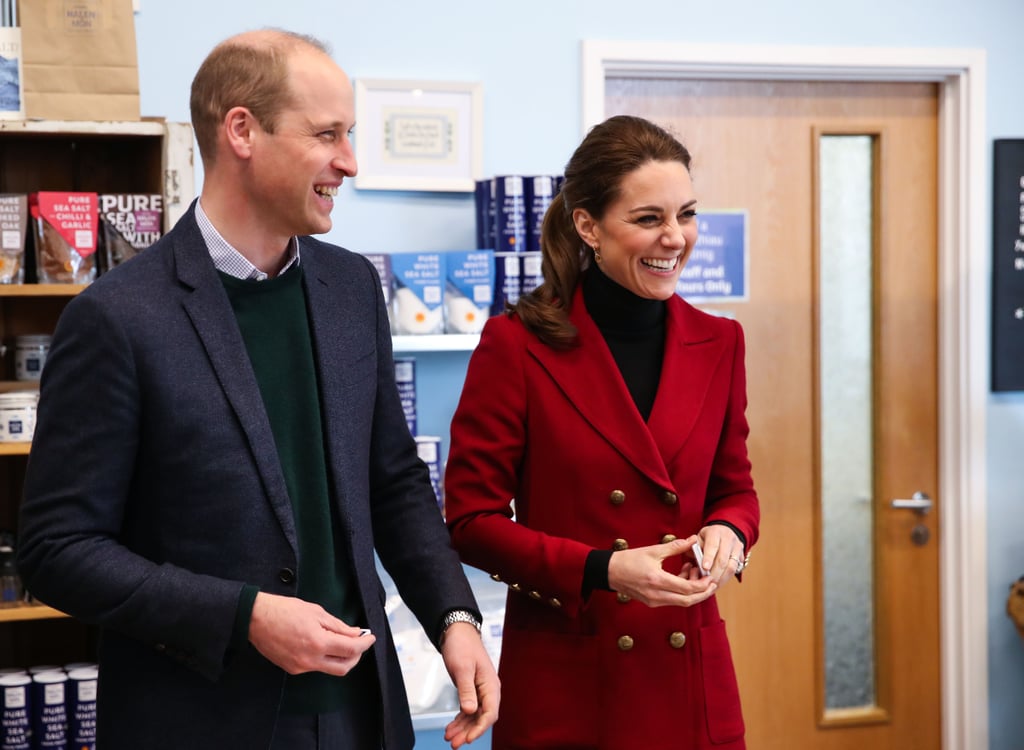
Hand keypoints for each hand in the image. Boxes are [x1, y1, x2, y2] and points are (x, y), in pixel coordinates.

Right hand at [248, 592, 374, 675]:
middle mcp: (310, 660)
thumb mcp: (316, 612)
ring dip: (341, 658)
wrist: (256, 619)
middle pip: (344, 667)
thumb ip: (338, 626)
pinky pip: (315, 667)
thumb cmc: (284, 610)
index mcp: (318, 643)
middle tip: (360, 642)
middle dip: (356, 656)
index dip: (364, 644)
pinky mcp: (292, 669)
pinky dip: (325, 658)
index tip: (370, 637)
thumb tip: (355, 633)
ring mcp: (300, 667)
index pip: (351, 649)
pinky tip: (324, 645)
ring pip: (330, 668)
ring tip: (343, 642)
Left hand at [441, 622, 499, 747]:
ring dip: (462, 728)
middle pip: (481, 718)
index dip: (480, 728)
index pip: (490, 713)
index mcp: (490, 685)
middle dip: (468, 732)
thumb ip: (466, 690)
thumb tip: (469, 711)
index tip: (468, 739)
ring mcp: (480, 691)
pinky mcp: (471, 690)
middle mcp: (488, 690)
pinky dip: (459, 720)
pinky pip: (468, 710)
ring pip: (473, 716)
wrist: (457, 632)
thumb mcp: (462, 668)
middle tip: (454, 743)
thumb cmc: (462, 646)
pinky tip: (451, 727)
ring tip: (449, 738)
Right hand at [608, 536, 716, 607]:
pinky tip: (682, 575)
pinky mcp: (652, 602)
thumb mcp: (653, 551)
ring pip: (681, 602)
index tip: (710, 577)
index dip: (702, 584)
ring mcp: (654, 601)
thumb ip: (675, 547)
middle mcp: (656, 595)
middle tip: (711, 582)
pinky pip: (672, 599)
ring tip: (693, 572)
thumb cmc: (628, 560)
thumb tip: (693, 540)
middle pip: (688, 601)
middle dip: (703, 593)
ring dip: (691, 590)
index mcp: (657, 581)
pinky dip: (681, 591)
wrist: (609, 572)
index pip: (687, 589)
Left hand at [694, 525, 745, 584]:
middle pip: (723, 558)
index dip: (709, 558)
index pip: (712, 545)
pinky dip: (727, 578)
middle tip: (706, 582)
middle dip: (714, 572)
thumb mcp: (698, 539)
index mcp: (715, 532)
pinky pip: (736, 570)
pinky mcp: (742, 555)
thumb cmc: (707, 538)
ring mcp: (737, 546)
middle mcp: (728, 538)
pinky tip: (719, 583)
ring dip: (722, 578)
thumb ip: (693, 548)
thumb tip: (690, 557)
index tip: (704, 568)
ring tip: (712, 585)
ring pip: (732, 566)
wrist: (723, 533)